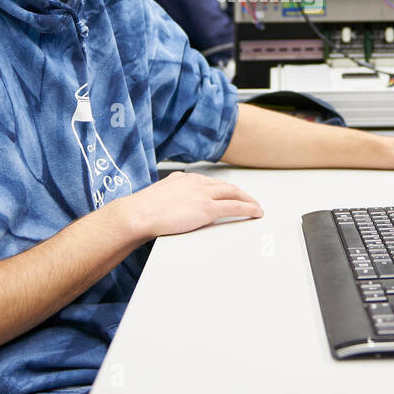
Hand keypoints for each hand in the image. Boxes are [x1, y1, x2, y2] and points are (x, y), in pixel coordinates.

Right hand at [116, 171, 261, 238]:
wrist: (138, 214)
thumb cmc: (141, 211)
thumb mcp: (157, 196)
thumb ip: (169, 196)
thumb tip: (171, 204)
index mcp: (183, 179)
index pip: (209, 181)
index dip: (222, 188)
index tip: (228, 192)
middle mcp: (195, 183)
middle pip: (225, 185)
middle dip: (239, 192)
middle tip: (249, 199)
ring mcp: (202, 194)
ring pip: (234, 193)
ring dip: (248, 200)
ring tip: (256, 207)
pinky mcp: (207, 209)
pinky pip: (235, 207)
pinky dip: (249, 209)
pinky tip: (256, 212)